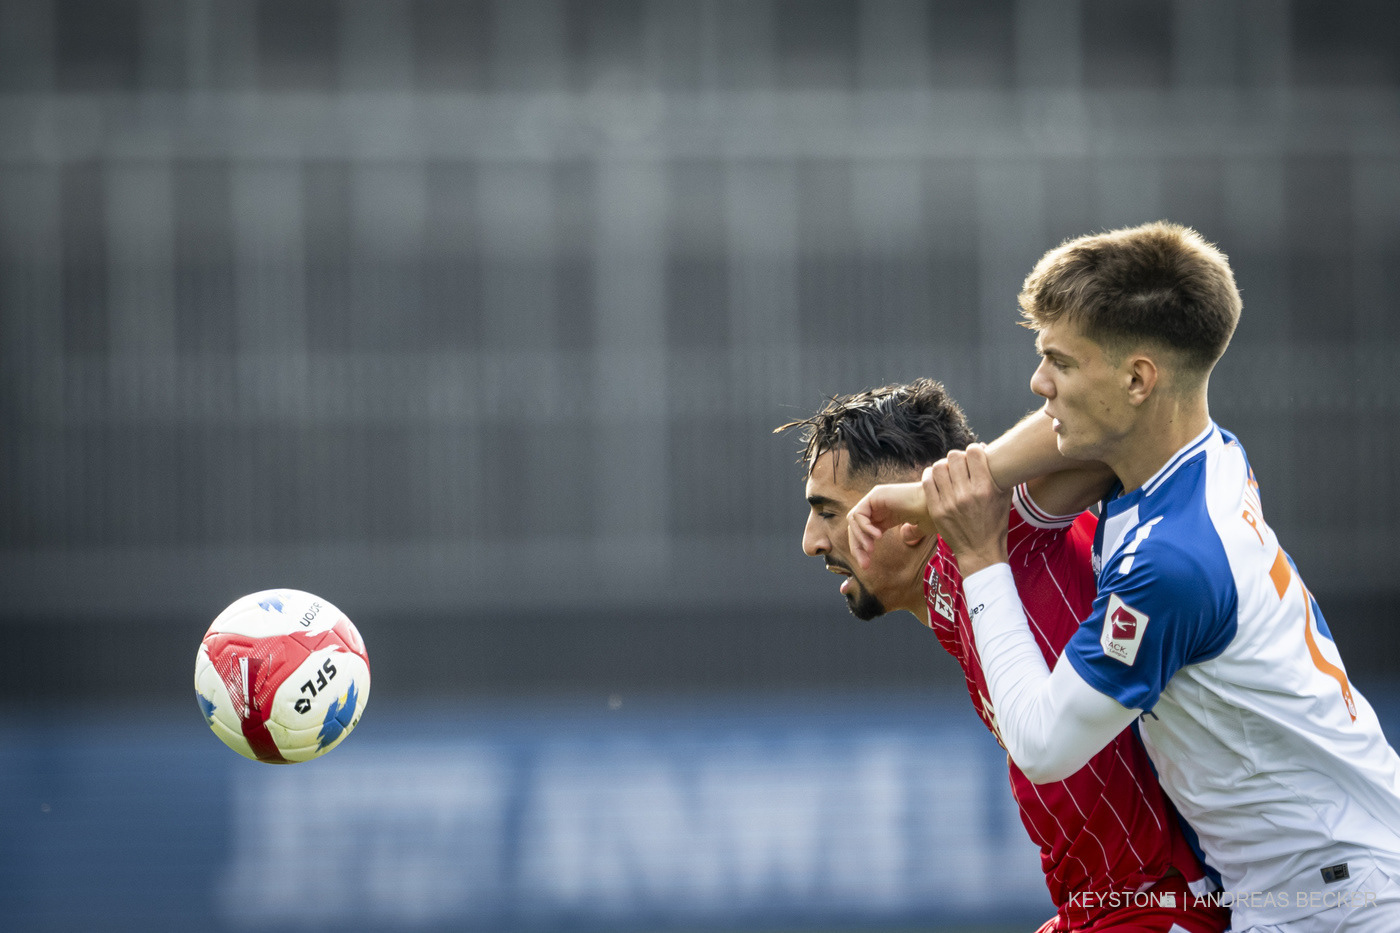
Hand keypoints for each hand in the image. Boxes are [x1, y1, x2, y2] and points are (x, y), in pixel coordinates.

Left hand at [847, 480, 931, 568]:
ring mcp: (875, 498)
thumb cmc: (934, 515)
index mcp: (885, 514)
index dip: (861, 549)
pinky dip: (864, 527)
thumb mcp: (918, 528)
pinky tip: (877, 536)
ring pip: (853, 521)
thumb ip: (909, 533)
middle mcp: (877, 505)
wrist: (940, 505)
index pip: (863, 532)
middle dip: (857, 548)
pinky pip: (859, 513)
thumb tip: (905, 538)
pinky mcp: (876, 494)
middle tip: (865, 564)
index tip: (867, 566)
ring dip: (859, 539)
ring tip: (871, 550)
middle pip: (855, 527)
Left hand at [922, 444, 1011, 575]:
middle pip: (954, 457)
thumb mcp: (1004, 497)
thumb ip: (997, 474)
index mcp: (985, 488)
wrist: (980, 551)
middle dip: (958, 457)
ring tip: (948, 471)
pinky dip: (930, 475)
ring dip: (944, 465)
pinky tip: (936, 478)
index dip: (974, 450)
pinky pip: (927, 482)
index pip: (974, 453)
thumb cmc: (995, 523)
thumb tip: (986, 449)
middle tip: (960, 464)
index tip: (974, 455)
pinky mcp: (936, 510)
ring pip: (939, 467)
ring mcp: (949, 502)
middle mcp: (966, 493)